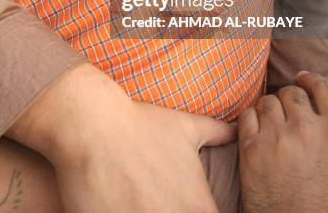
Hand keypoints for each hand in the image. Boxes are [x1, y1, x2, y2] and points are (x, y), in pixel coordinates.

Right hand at [9, 65, 235, 212]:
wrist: (92, 124)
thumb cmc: (140, 124)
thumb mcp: (185, 127)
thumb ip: (218, 133)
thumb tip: (236, 129)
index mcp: (198, 208)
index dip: (199, 212)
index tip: (179, 201)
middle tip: (154, 200)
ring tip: (136, 202)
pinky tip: (117, 204)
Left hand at [239, 71, 327, 212]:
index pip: (324, 89)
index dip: (311, 81)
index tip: (303, 79)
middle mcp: (308, 130)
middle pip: (292, 94)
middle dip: (289, 101)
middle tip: (287, 114)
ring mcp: (277, 138)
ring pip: (267, 102)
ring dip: (269, 110)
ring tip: (271, 125)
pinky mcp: (251, 150)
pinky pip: (246, 116)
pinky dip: (250, 120)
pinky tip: (255, 131)